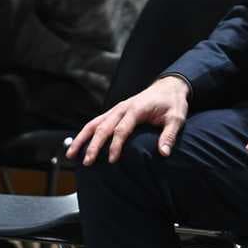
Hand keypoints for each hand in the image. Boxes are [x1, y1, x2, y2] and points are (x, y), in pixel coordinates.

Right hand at [67, 75, 189, 164]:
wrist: (168, 86)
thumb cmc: (172, 103)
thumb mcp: (176, 118)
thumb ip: (169, 135)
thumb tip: (163, 153)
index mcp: (137, 108)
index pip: (122, 128)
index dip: (116, 144)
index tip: (112, 160)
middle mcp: (122, 108)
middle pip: (103, 126)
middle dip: (94, 145)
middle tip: (87, 161)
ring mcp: (116, 109)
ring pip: (94, 123)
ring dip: (82, 138)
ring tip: (70, 154)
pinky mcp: (114, 112)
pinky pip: (96, 122)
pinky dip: (85, 133)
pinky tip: (77, 144)